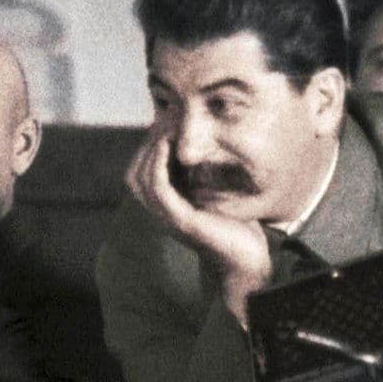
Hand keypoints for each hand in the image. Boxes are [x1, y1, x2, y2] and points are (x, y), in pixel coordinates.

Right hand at [125, 131, 270, 325]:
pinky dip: (158, 164)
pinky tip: (166, 146)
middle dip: (144, 146)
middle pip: (134, 174)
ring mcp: (168, 219)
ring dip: (150, 151)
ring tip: (164, 129)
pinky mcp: (180, 221)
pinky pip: (158, 189)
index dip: (146, 148)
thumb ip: (205, 175)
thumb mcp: (217, 194)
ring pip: (140, 180)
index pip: (140, 173)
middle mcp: (161, 214)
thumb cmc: (237, 226)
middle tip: (162, 122)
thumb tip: (203, 148)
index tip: (163, 123)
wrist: (249, 259)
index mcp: (166, 207)